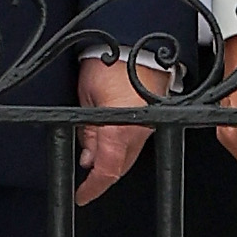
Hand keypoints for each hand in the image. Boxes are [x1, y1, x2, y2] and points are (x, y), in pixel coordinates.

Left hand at [75, 48, 164, 200]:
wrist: (135, 40)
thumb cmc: (110, 63)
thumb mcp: (86, 100)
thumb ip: (88, 133)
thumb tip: (87, 156)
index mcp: (121, 130)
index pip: (107, 171)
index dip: (93, 188)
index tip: (82, 196)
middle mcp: (140, 131)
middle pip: (120, 166)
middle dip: (102, 173)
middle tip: (84, 175)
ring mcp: (150, 124)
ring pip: (129, 152)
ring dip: (112, 155)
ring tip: (92, 148)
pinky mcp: (154, 115)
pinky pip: (137, 137)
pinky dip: (122, 141)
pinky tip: (108, 134)